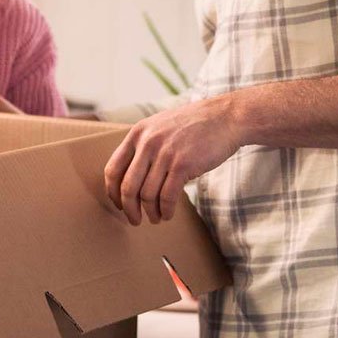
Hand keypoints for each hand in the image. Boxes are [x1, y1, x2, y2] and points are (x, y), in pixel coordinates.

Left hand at [104, 96, 240, 225]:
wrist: (224, 117)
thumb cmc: (193, 125)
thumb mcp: (160, 127)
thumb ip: (144, 146)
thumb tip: (129, 178)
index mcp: (137, 134)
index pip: (113, 169)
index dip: (113, 192)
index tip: (119, 205)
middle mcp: (147, 143)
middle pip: (128, 186)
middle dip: (129, 209)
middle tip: (134, 220)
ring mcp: (165, 153)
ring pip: (148, 194)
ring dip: (150, 212)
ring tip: (155, 218)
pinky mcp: (183, 164)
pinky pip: (168, 196)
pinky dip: (166, 210)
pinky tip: (168, 214)